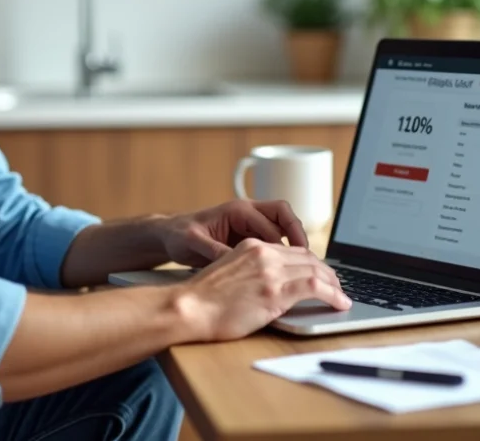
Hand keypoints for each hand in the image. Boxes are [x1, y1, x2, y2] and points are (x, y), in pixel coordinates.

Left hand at [157, 199, 309, 266]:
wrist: (170, 235)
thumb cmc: (179, 235)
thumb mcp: (193, 243)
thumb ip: (214, 251)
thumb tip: (234, 262)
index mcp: (236, 210)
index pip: (270, 223)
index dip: (283, 244)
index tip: (291, 262)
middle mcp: (247, 212)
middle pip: (284, 215)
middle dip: (298, 234)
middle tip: (309, 258)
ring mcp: (249, 223)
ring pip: (283, 225)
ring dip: (294, 242)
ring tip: (304, 265)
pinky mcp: (248, 235)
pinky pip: (274, 238)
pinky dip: (283, 250)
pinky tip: (287, 269)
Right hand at [176, 238, 350, 341]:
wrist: (189, 308)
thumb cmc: (202, 300)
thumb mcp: (229, 274)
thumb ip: (251, 272)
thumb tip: (270, 286)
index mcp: (251, 246)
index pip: (291, 250)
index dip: (311, 263)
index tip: (320, 274)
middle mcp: (263, 253)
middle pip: (307, 258)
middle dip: (327, 272)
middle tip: (337, 286)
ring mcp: (270, 271)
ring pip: (316, 270)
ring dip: (334, 284)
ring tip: (342, 296)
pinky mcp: (275, 291)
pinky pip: (315, 287)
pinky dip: (333, 294)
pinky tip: (340, 303)